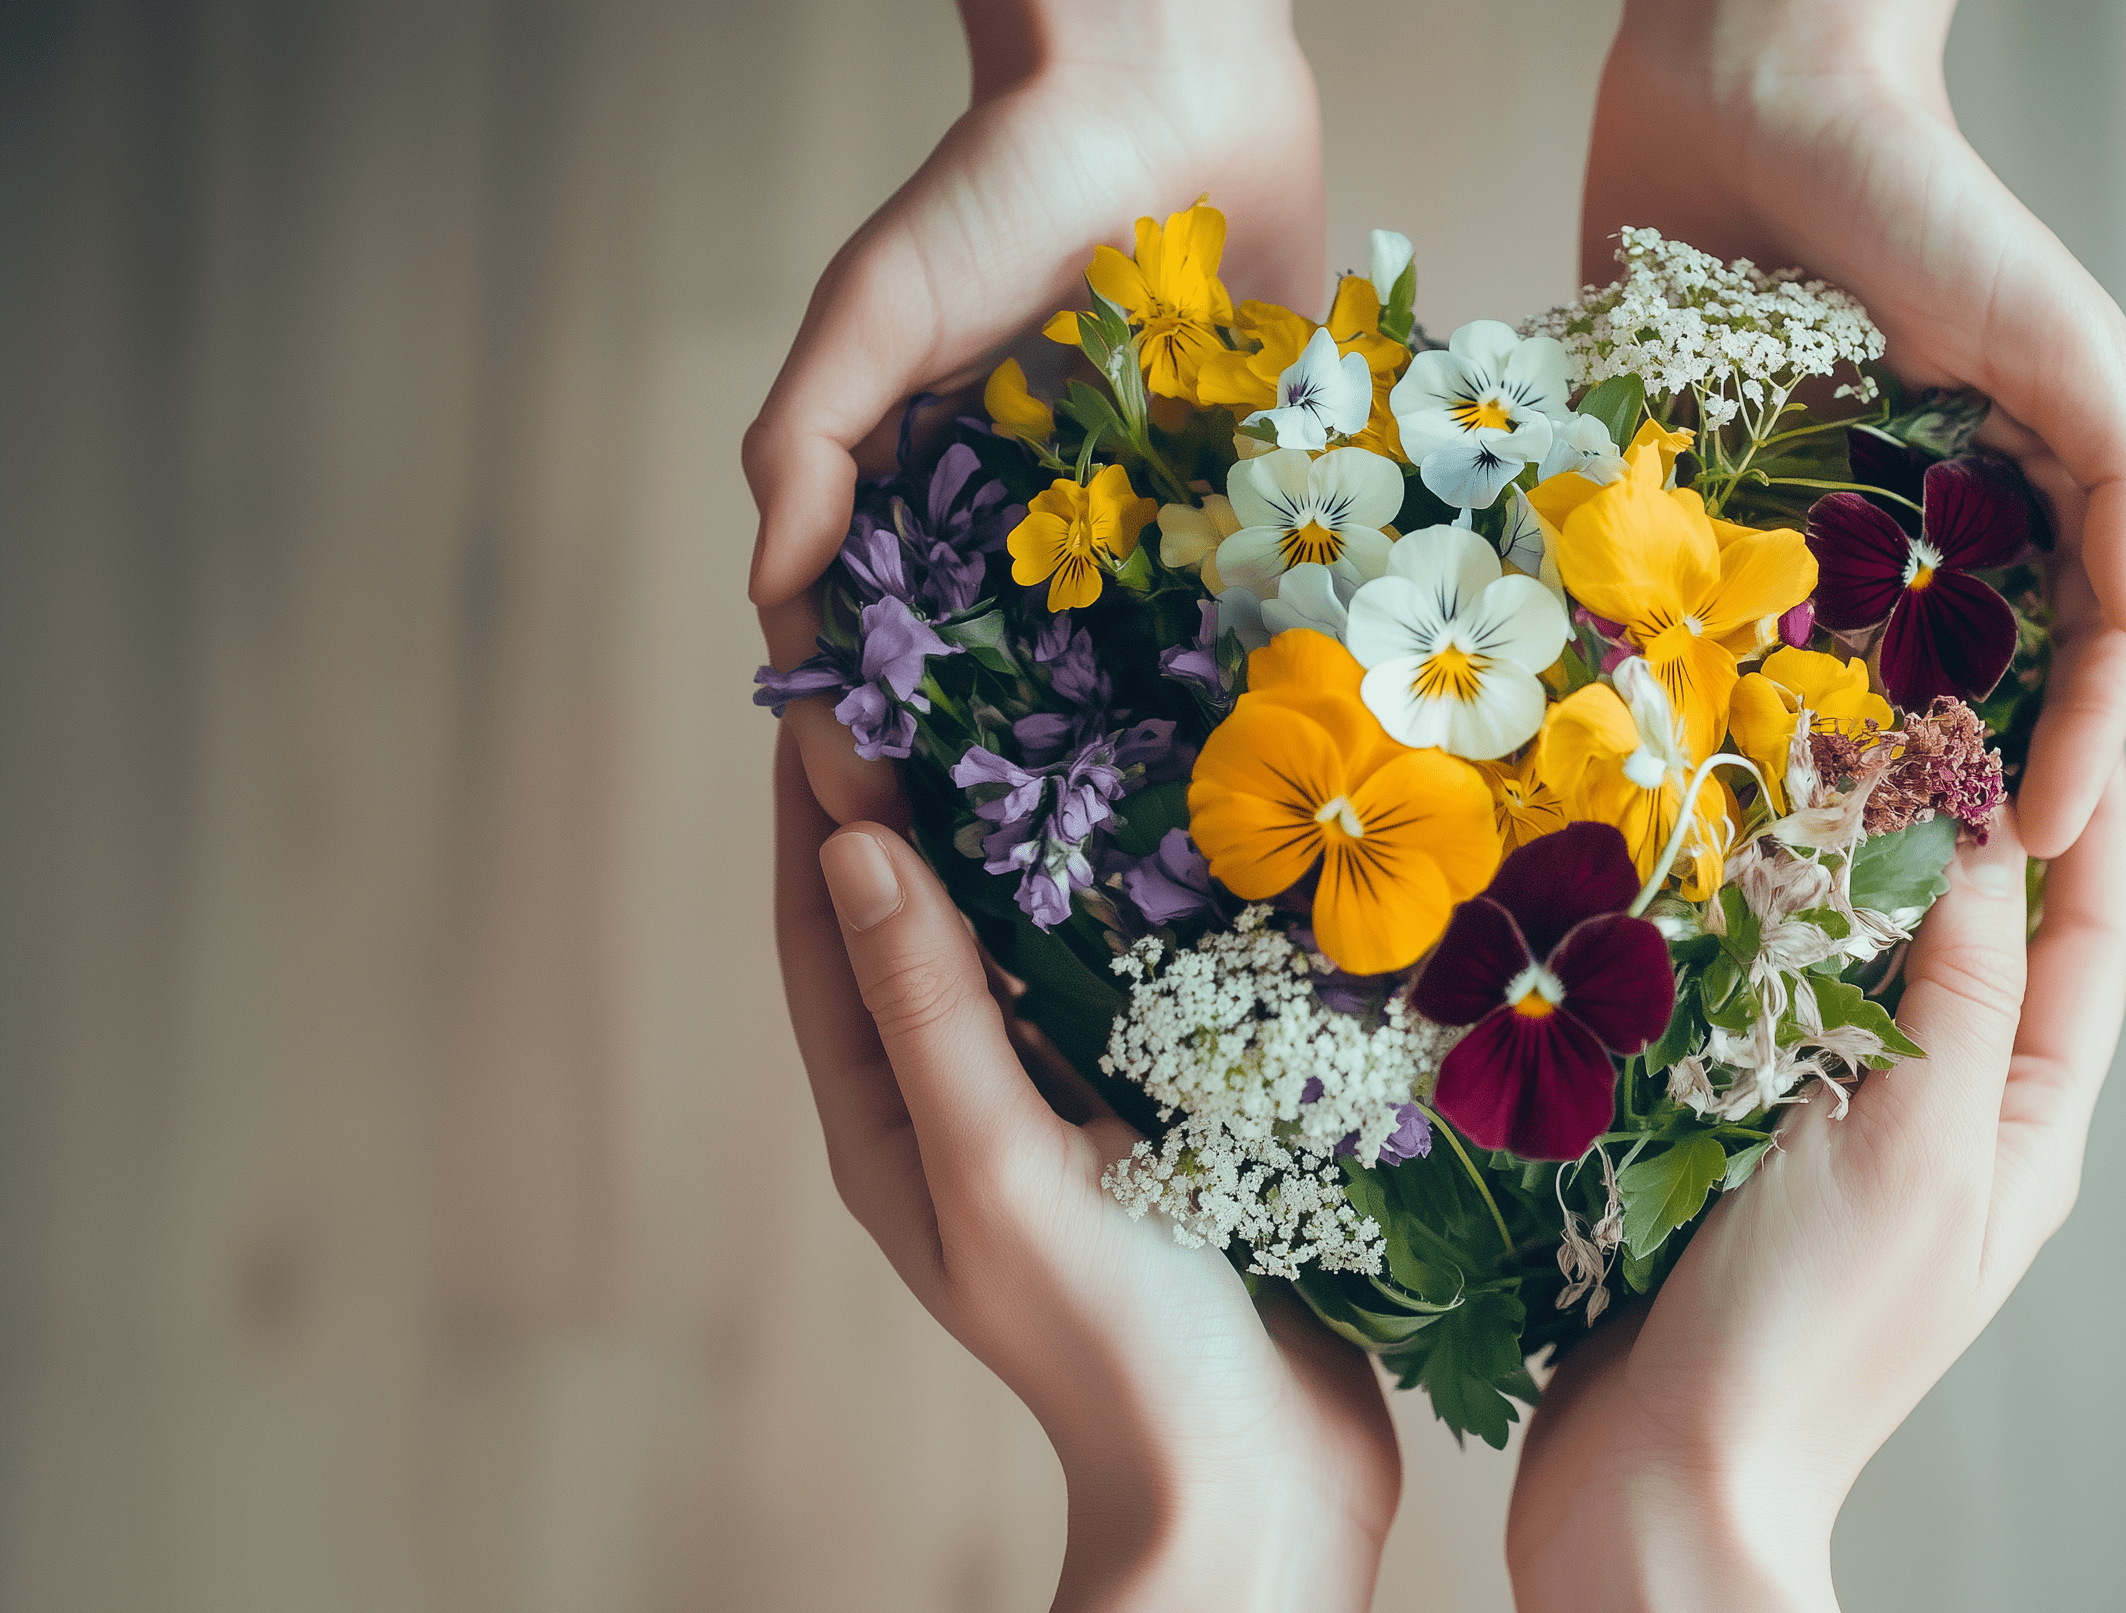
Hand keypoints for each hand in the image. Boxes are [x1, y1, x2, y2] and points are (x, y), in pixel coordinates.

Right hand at [746, 0, 1324, 829]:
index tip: (878, 830)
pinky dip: (1233, 683)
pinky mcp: (1235, 500)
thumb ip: (810, 441)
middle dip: (992, 792)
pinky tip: (1246, 776)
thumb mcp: (875, 306)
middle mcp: (1022, 531)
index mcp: (919, 499)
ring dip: (1114, 769)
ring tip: (1125, 882)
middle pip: (994, 692)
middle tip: (1004, 902)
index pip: (874, 652)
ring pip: (1114, 675)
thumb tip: (775, 588)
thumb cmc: (1001, 185)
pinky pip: (1231, 608)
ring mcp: (1131, 525)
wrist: (1168, 92)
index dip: (863, 743)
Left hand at [771, 718, 1397, 1612]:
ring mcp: (1061, 1104)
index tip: (828, 639)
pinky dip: (1125, 889)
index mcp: (887, 1111)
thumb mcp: (1003, 1170)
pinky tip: (1175, 816)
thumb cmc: (1118, 1345)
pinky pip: (1118, 973)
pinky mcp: (1157, 1111)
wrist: (1260, 1485)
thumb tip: (854, 835)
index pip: (821, 910)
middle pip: (914, 903)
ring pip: (1020, 927)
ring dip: (1025, 818)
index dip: (815, 777)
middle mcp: (959, 1095)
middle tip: (945, 626)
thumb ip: (931, 1008)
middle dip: (917, 773)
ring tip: (1053, 684)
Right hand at [1505, 769, 2125, 1612]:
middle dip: (1955, 815)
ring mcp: (1837, 1133)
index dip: (2088, 814)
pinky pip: (1760, 1009)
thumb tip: (1992, 828)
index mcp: (2024, 1126)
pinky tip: (1711, 872)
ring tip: (1816, 749)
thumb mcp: (1914, 1145)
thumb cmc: (1809, 1333)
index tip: (2063, 694)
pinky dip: (1748, 931)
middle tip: (1918, 689)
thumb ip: (1963, 989)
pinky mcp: (1734, 1143)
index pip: (2087, 936)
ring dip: (1843, 862)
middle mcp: (1944, 1120)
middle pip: (1978, 934)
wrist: (1659, 1484)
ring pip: (1860, 960)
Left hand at [1583, 0, 2125, 856]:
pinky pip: (1683, 616)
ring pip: (1812, 680)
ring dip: (1807, 764)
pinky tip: (1675, 759)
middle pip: (1939, 693)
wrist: (1753, 91)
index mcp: (2024, 504)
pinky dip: (1683, 684)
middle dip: (1934, 786)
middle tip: (1914, 887)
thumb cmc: (1932, 210)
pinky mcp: (1683, 502)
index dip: (2069, 755)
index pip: (2070, 661)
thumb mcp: (2068, 344)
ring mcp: (1795, 526)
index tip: (2029, 845)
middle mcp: (1913, 533)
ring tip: (1794, 854)